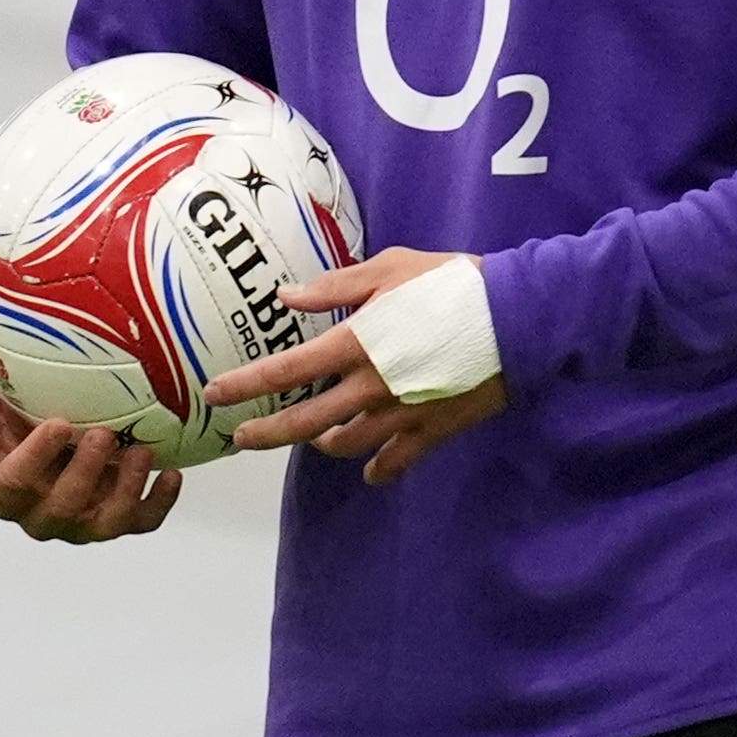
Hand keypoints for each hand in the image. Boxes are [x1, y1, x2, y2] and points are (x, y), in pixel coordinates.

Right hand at [0, 393, 183, 542]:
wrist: (58, 440)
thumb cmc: (19, 429)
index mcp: (6, 495)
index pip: (14, 486)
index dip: (35, 458)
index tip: (57, 423)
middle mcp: (43, 517)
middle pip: (61, 509)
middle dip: (84, 474)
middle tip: (102, 435)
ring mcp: (83, 523)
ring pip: (105, 523)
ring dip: (126, 490)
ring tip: (140, 452)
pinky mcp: (120, 520)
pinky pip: (143, 523)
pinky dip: (160, 503)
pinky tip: (172, 474)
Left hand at [204, 244, 508, 486]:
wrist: (521, 316)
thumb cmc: (455, 283)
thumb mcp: (394, 267)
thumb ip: (337, 284)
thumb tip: (287, 296)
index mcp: (358, 343)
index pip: (288, 370)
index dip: (246, 384)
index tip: (215, 394)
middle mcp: (372, 386)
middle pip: (304, 423)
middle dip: (266, 433)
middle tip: (242, 439)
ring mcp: (403, 413)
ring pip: (347, 445)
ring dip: (321, 445)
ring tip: (313, 439)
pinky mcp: (434, 428)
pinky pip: (397, 460)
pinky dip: (378, 469)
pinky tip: (369, 469)